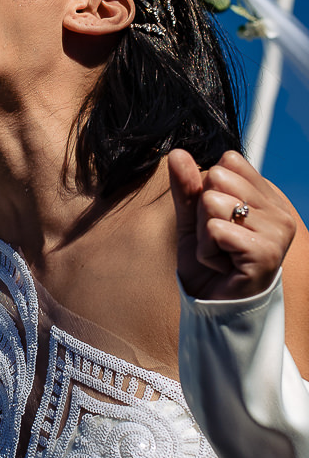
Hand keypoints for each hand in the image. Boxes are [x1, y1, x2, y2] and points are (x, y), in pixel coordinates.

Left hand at [169, 148, 295, 299]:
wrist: (213, 305)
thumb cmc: (208, 261)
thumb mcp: (191, 218)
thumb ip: (186, 186)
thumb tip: (176, 152)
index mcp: (267, 197)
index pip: (227, 163)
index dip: (207, 190)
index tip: (218, 220)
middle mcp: (279, 211)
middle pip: (217, 178)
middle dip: (203, 212)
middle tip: (217, 240)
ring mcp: (277, 231)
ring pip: (213, 202)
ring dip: (205, 234)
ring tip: (221, 253)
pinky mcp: (266, 251)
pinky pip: (215, 230)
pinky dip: (207, 251)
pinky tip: (223, 266)